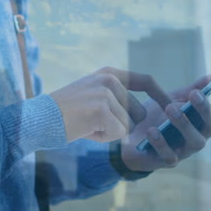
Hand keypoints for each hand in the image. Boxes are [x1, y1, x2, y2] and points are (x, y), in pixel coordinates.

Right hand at [50, 67, 170, 142]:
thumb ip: (116, 97)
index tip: (171, 106)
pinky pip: (116, 133)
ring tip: (87, 124)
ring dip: (110, 132)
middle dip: (122, 125)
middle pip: (139, 112)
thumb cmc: (66, 112)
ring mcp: (106, 93)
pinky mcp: (102, 110)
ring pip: (127, 125)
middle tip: (94, 122)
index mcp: (109, 73)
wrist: (39, 118)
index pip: (145, 80)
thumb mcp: (93, 94)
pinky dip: (102, 138)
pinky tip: (85, 130)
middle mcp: (110, 79)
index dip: (160, 95)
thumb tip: (144, 113)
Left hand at [120, 74, 210, 171]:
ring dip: (185, 124)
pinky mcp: (167, 161)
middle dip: (206, 109)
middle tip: (193, 95)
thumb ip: (192, 89)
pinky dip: (161, 142)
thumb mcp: (172, 99)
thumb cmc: (156, 116)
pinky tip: (152, 130)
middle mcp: (198, 136)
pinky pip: (170, 156)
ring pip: (196, 142)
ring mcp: (185, 150)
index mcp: (202, 120)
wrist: (130, 135)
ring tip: (169, 108)